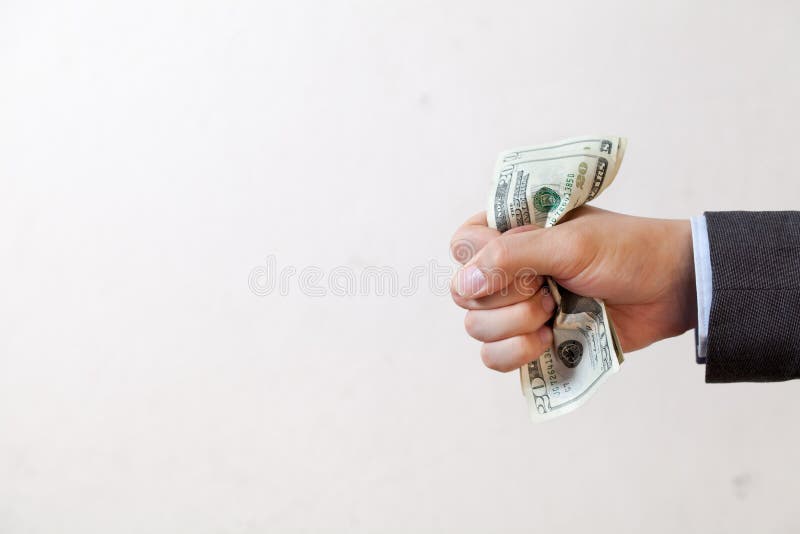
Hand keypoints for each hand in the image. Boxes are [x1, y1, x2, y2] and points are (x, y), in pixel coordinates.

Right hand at [449, 206, 695, 370]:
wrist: (670, 289)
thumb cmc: (626, 251)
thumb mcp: (569, 242)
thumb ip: (511, 257)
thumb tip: (466, 283)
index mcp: (511, 233)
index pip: (462, 246)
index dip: (480, 260)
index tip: (522, 263)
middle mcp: (507, 271)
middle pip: (465, 294)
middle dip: (506, 298)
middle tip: (547, 288)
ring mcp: (518, 308)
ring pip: (476, 328)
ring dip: (514, 325)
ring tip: (552, 314)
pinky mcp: (531, 340)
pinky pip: (493, 358)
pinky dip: (515, 353)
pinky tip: (548, 339)